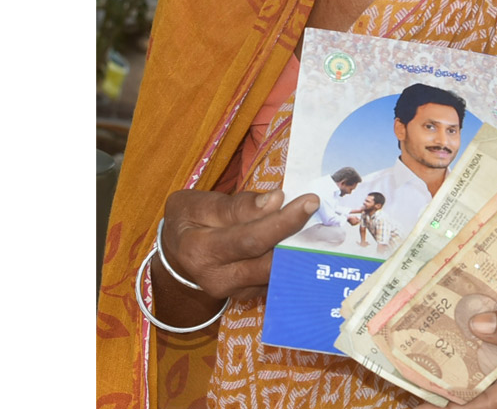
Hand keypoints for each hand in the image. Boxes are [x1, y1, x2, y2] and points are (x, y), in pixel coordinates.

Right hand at [159, 188, 318, 301]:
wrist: (176, 255)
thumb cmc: (189, 220)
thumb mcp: (201, 203)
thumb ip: (238, 205)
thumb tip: (276, 201)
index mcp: (201, 251)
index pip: (250, 239)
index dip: (283, 222)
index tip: (310, 202)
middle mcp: (217, 279)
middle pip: (268, 261)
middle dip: (298, 238)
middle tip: (320, 214)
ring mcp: (233, 293)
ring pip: (276, 273)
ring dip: (299, 251)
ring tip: (317, 225)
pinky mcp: (246, 296)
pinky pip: (275, 279)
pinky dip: (292, 261)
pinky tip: (304, 242)